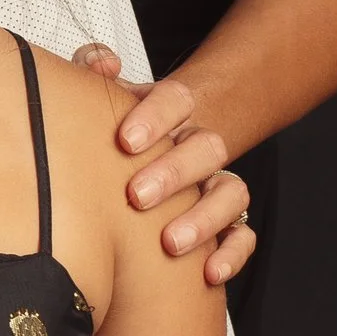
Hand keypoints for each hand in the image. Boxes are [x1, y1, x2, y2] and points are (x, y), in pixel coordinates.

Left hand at [73, 53, 254, 284]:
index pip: (176, 100)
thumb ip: (94, 70)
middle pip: (207, 148)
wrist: (145, 160)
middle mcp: (199, 147)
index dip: (155, 117)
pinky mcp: (227, 223)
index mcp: (172, 114)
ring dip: (204, 218)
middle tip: (136, 196)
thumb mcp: (103, 100)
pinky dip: (232, 253)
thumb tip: (104, 63)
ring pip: (231, 193)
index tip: (125, 141)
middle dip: (174, 173)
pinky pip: (243, 235)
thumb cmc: (118, 135)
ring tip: (169, 243)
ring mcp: (216, 185)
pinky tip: (209, 272)